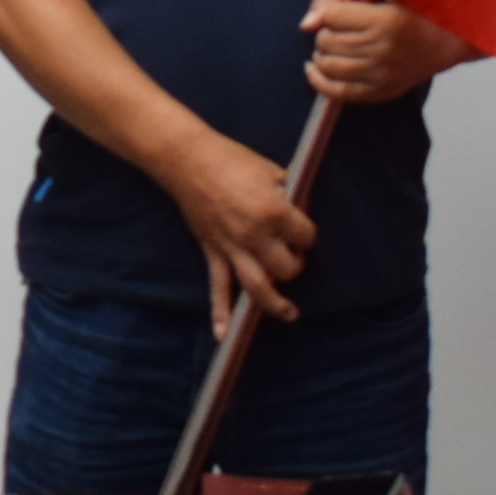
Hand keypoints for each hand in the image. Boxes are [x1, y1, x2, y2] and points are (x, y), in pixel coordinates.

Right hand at [170, 130, 313, 336]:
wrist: (188, 160)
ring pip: (258, 287)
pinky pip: (218, 287)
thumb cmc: (232, 160)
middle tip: (292, 257)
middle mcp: (255, 236)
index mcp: (274, 213)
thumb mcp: (271, 170)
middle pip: (288, 268)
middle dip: (295, 265)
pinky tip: (224, 335)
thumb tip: (301, 209)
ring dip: (275, 305)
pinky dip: (220, 313)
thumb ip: (289, 194)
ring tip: (290, 313)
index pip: (306, 236)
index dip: (307, 234)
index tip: (302, 230)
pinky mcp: (214, 252)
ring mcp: (232, 248)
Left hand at [300, 0, 472, 108]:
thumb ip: (342, 4)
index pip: (333, 16)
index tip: (333, 12)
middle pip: (327, 40)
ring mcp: (379, 74)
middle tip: (335, 30)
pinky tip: (314, 69)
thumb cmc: (412, 14)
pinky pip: (337, 92)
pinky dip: (318, 80)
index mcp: (384, 20)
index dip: (326, 12)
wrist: (443, 43)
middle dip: (324, 33)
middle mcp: (381, 49)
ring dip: (321, 54)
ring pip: (328, 65)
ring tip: (329, 48)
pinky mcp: (378, 92)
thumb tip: (306, 23)